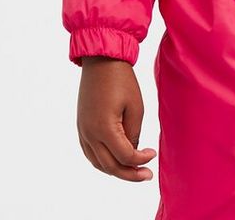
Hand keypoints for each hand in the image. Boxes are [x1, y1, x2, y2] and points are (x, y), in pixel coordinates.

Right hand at [76, 56, 157, 180]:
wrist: (101, 60)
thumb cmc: (121, 80)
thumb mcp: (135, 106)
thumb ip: (134, 133)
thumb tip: (131, 152)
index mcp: (104, 128)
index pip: (125, 157)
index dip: (141, 160)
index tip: (152, 154)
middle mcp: (90, 134)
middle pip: (110, 166)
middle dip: (129, 174)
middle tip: (146, 175)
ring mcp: (83, 131)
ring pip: (98, 163)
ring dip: (115, 170)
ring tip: (133, 170)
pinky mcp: (81, 126)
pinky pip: (90, 153)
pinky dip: (103, 161)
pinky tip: (116, 160)